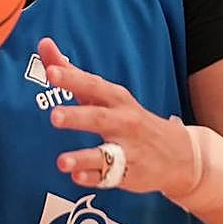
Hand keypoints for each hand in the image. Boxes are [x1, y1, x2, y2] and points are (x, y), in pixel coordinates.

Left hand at [40, 37, 196, 197]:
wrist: (178, 154)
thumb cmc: (131, 118)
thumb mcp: (107, 95)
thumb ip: (73, 73)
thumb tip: (44, 45)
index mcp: (116, 99)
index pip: (93, 85)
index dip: (72, 79)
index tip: (51, 72)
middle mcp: (123, 122)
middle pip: (99, 117)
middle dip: (78, 116)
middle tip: (55, 116)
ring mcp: (128, 149)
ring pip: (104, 153)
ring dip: (82, 157)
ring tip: (62, 161)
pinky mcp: (129, 174)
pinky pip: (109, 178)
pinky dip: (93, 178)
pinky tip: (77, 177)